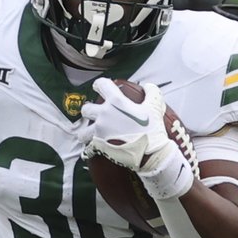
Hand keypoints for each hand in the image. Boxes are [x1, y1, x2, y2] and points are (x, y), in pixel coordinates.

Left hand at [82, 79, 194, 200]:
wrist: (150, 153)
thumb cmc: (152, 129)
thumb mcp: (155, 106)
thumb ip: (152, 93)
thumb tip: (148, 87)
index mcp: (116, 101)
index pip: (101, 85)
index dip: (99, 85)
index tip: (99, 87)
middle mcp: (104, 115)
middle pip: (86, 109)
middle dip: (89, 111)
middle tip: (97, 114)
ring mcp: (100, 132)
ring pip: (82, 131)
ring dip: (86, 132)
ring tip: (92, 134)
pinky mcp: (99, 147)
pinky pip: (88, 148)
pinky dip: (92, 148)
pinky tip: (96, 148)